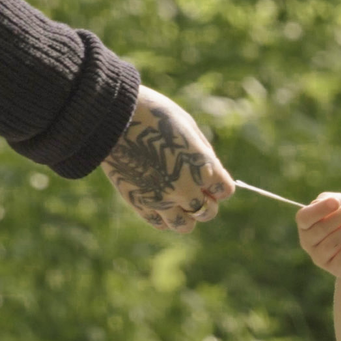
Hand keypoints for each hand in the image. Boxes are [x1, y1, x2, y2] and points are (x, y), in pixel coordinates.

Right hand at [99, 86, 234, 232]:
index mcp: (201, 167)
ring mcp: (161, 199)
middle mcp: (185, 188)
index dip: (219, 184)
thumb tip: (211, 174)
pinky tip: (159, 199)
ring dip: (186, 215)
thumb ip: (202, 155)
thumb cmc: (154, 115)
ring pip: (184, 225)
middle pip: (207, 212)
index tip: (210, 178)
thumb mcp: (188, 127)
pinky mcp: (139, 204)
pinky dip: (164, 216)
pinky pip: (159, 223)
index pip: (225, 190)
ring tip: (177, 199)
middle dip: (206, 202)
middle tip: (195, 190)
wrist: (115, 118)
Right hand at [296, 192, 340, 276]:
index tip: (336, 201)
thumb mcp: (340, 203)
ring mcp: (320, 258)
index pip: (304, 217)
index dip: (319, 209)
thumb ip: (333, 198)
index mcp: (305, 225)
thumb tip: (334, 203)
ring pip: (334, 242)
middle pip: (322, 228)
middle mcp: (308, 242)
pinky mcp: (335, 269)